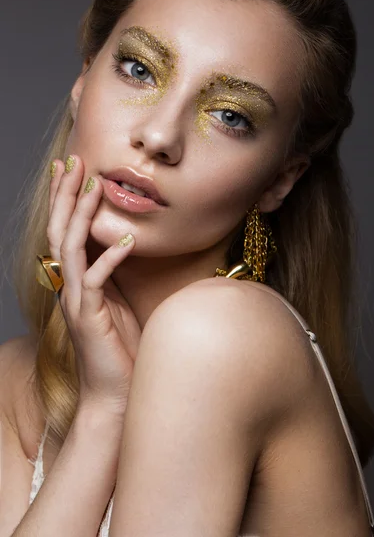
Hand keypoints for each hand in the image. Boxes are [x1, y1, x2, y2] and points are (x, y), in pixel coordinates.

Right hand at [47, 154, 140, 416]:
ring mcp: (78, 302)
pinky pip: (97, 281)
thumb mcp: (120, 302)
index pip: (67, 232)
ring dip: (82, 214)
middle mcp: (72, 288)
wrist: (116, 396)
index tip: (73, 169)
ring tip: (93, 184)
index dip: (67, 200)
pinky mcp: (91, 318)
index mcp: (78, 282)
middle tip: (72, 161)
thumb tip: (124, 243)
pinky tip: (128, 238)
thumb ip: (114, 274)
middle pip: (61, 231)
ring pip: (72, 249)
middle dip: (66, 194)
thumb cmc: (121, 350)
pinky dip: (111, 257)